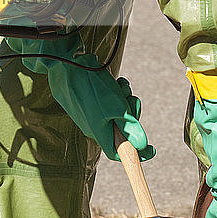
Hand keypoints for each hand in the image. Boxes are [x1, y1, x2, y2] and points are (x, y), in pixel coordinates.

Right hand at [5, 35, 154, 161]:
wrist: (64, 63)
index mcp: (99, 133)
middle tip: (132, 100)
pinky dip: (116, 91)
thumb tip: (142, 146)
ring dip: (124, 99)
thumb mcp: (117, 107)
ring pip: (117, 112)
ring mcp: (92, 113)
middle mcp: (95, 126)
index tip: (152, 150)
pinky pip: (109, 100)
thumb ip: (131, 127)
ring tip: (120, 87)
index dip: (136, 154)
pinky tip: (114, 81)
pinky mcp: (90, 100)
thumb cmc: (91, 86)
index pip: (118, 153)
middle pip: (122, 129)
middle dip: (132, 114)